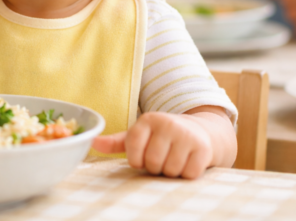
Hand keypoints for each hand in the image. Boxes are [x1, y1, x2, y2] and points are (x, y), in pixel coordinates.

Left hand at [91, 112, 215, 178]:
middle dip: (155, 167)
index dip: (138, 160)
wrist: (200, 131)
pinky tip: (188, 161)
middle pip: (152, 164)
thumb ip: (115, 142)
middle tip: (162, 157)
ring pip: (169, 170)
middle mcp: (167, 123)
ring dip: (171, 170)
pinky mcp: (203, 148)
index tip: (143, 155)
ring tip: (175, 158)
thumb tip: (92, 143)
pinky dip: (187, 173)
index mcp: (148, 120)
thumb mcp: (139, 136)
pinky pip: (188, 174)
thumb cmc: (161, 137)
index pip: (133, 153)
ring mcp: (186, 134)